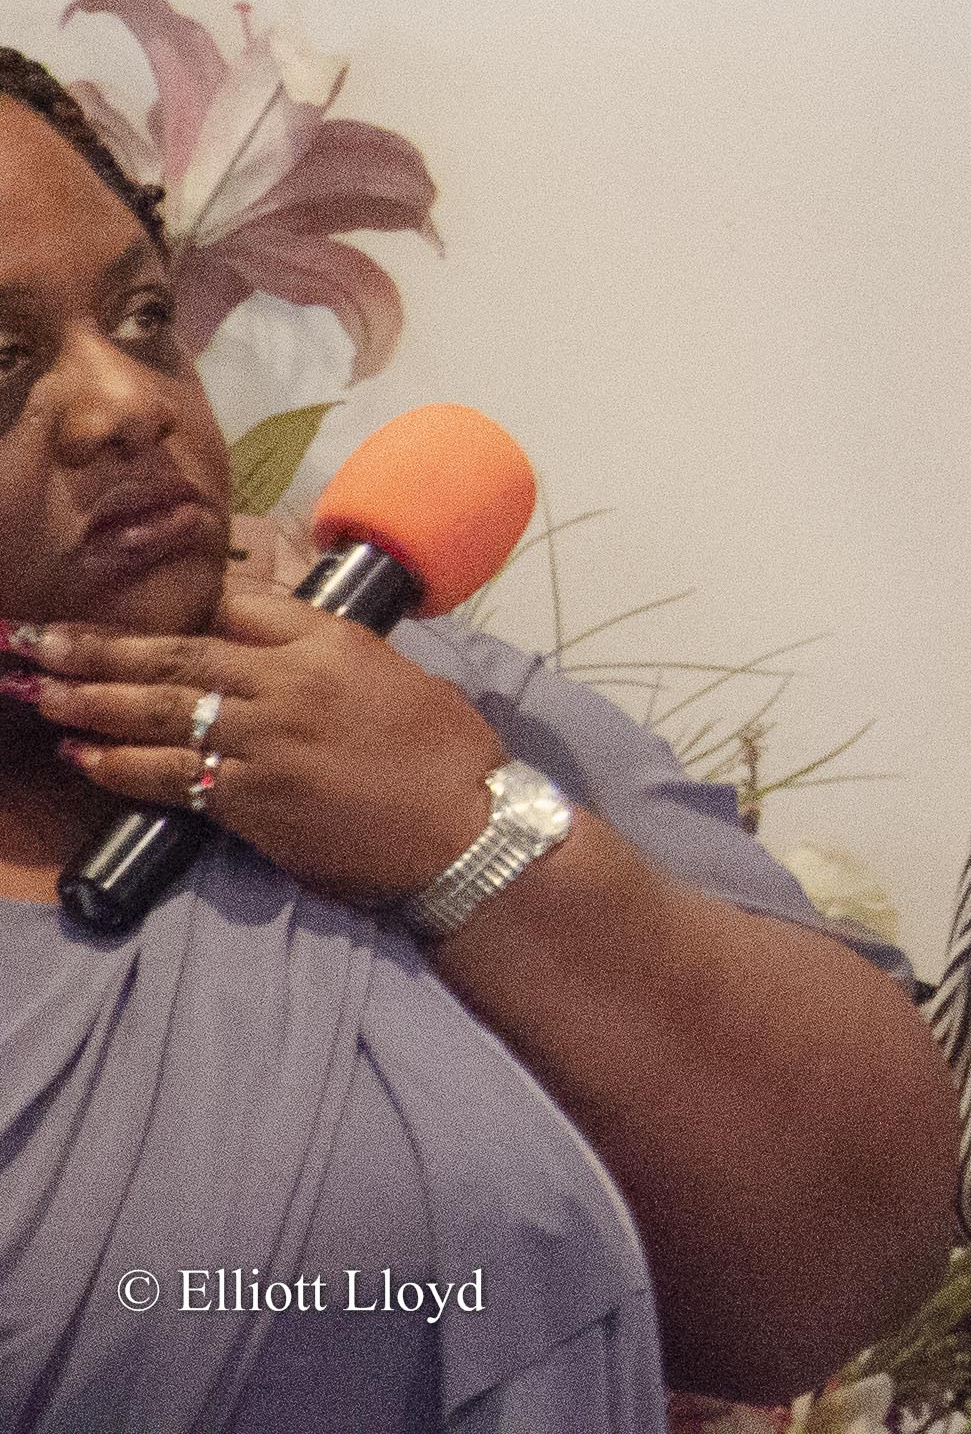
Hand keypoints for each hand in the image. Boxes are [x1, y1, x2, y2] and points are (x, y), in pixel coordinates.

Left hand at [5, 578, 510, 902]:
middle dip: (96, 648)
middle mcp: (289, 684)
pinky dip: (119, 766)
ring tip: (37, 689)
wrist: (463, 828)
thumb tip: (269, 647)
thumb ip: (325, 655)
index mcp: (330, 643)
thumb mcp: (393, 674)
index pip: (235, 607)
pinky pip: (168, 777)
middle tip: (34, 639)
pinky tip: (83, 755)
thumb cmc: (444, 751)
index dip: (177, 607)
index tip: (131, 610)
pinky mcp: (250, 800)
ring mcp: (265, 743)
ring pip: (158, 713)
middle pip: (174, 657)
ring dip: (88, 701)